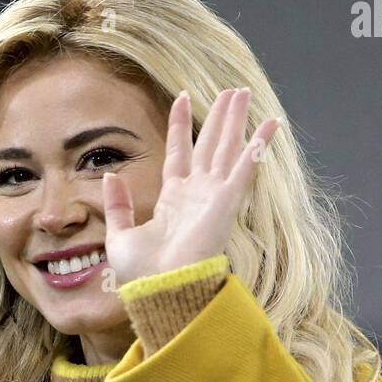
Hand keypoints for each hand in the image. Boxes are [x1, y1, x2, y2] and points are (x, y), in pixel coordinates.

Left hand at [102, 87, 279, 288]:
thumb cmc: (142, 274)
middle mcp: (196, 195)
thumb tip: (110, 176)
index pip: (179, 153)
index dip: (181, 125)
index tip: (182, 97)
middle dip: (219, 118)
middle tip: (231, 91)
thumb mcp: (120, 234)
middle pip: (210, 146)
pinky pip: (245, 168)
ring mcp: (213, 197)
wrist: (160, 290)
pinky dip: (258, 145)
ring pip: (227, 149)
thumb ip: (118, 205)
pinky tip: (271, 123)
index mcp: (173, 201)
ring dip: (236, 120)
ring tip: (244, 92)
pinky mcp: (226, 203)